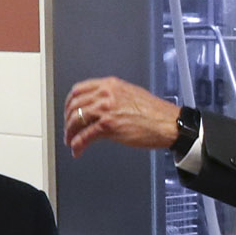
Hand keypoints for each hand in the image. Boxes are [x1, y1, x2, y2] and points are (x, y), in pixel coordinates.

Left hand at [64, 77, 180, 156]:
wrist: (168, 123)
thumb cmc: (155, 112)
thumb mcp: (130, 94)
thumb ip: (112, 96)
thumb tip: (98, 106)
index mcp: (110, 85)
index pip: (79, 90)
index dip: (69, 103)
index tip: (68, 111)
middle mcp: (105, 95)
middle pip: (75, 105)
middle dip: (67, 120)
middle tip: (68, 130)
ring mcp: (106, 110)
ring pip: (76, 120)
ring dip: (70, 133)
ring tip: (71, 141)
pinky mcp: (108, 126)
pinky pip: (85, 136)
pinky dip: (78, 144)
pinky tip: (77, 149)